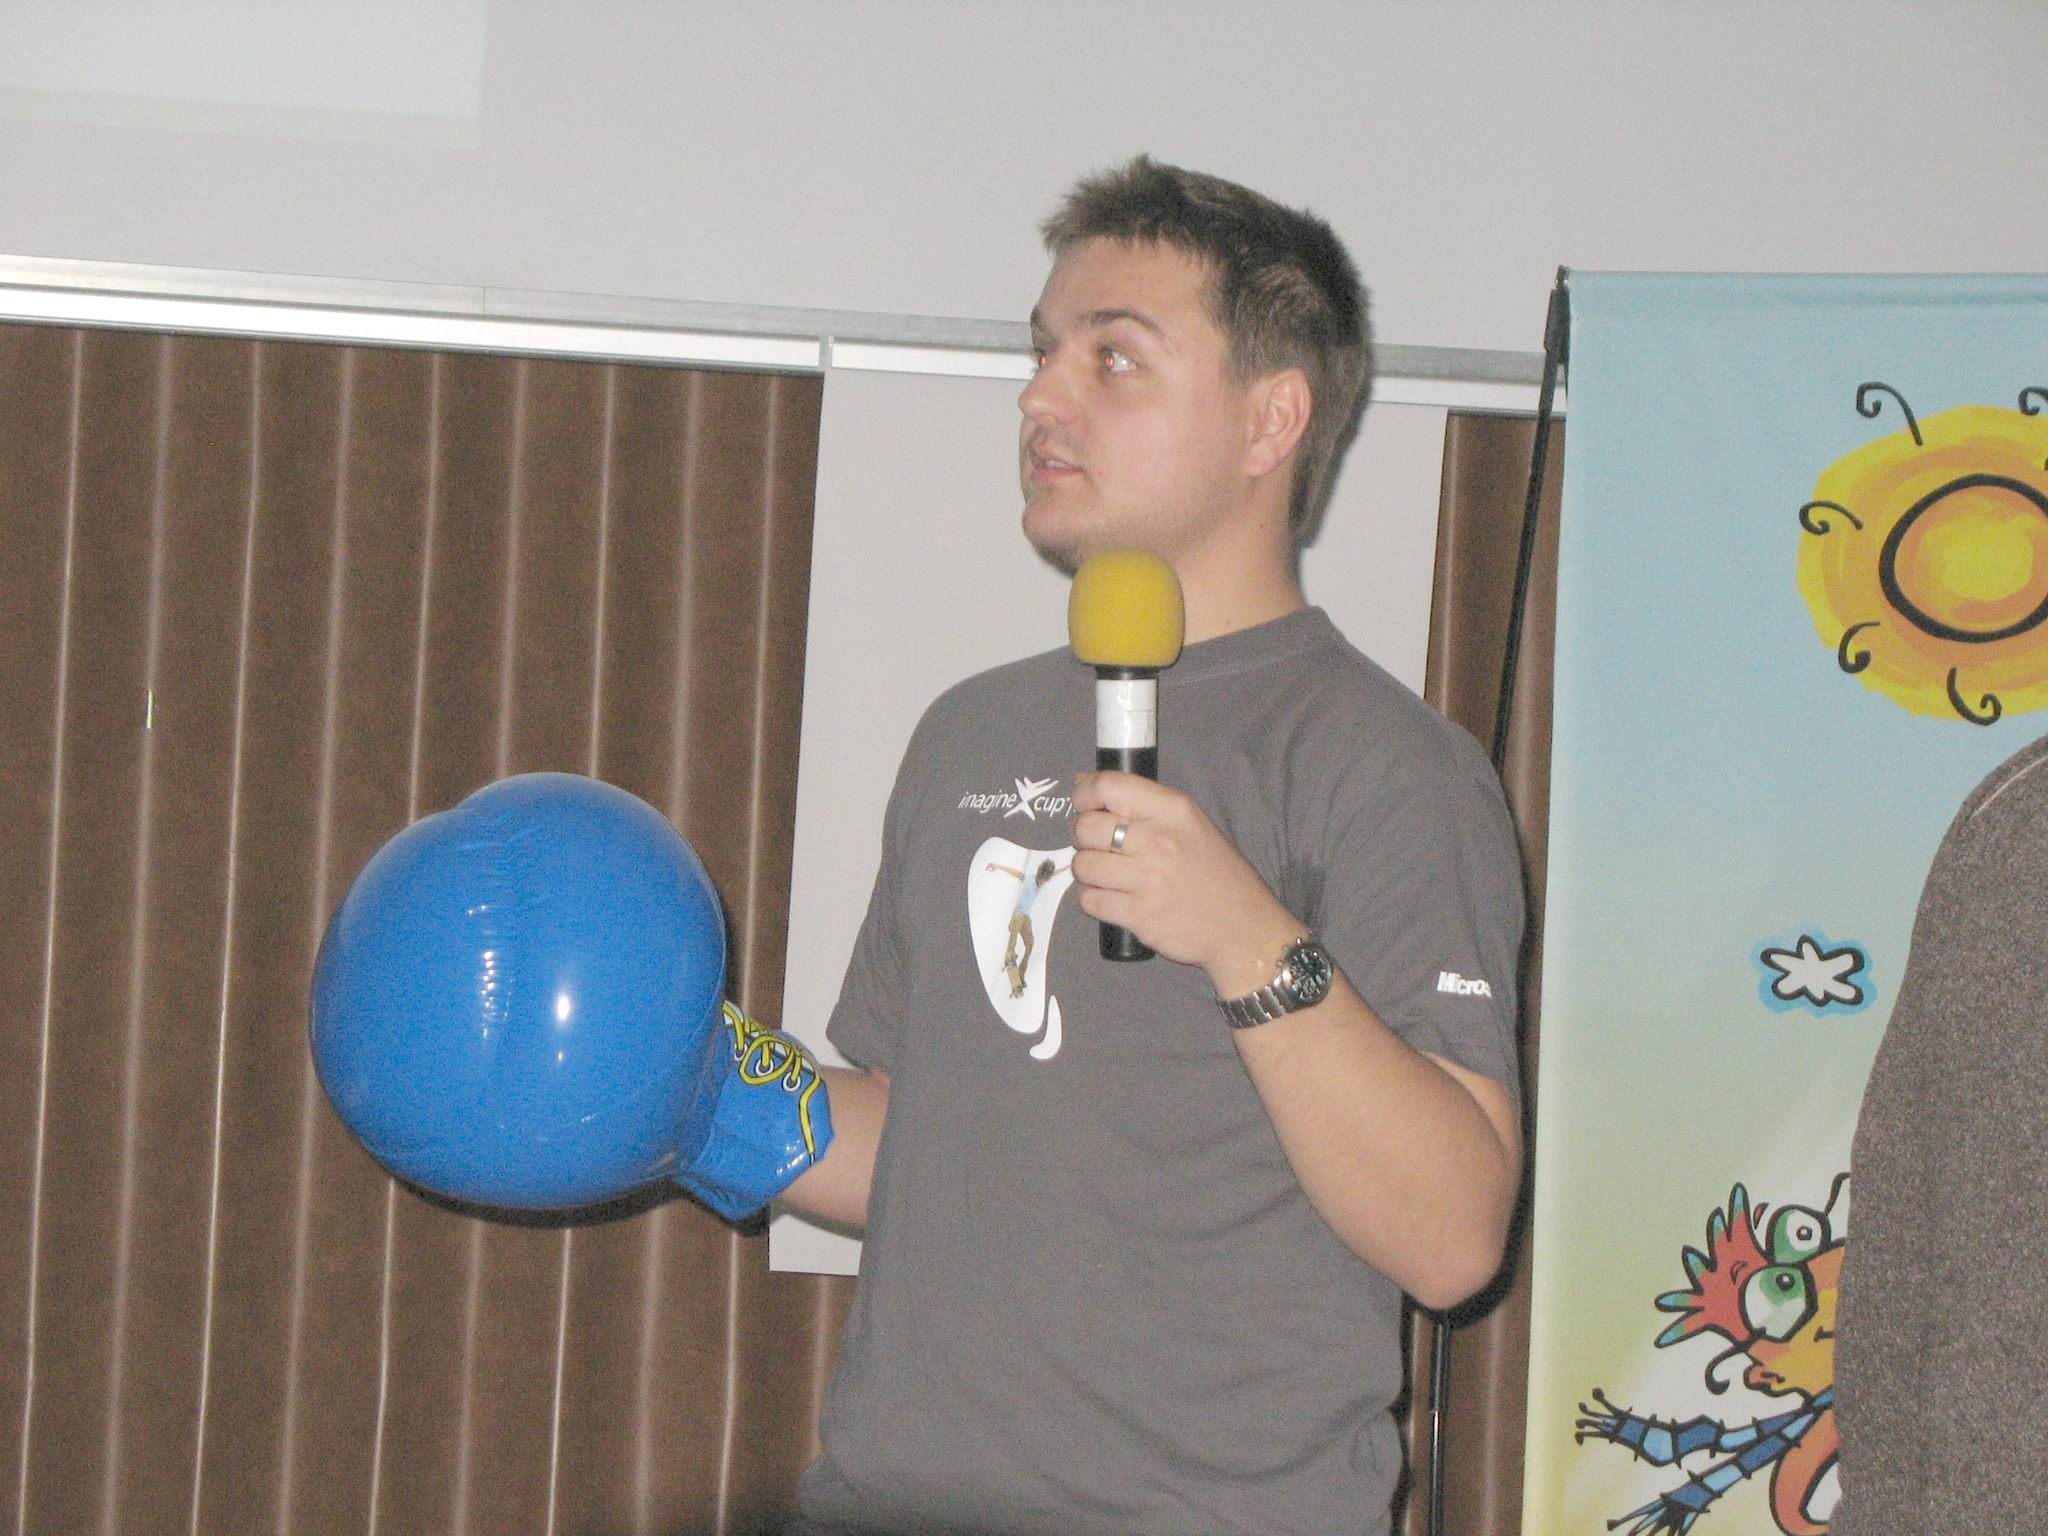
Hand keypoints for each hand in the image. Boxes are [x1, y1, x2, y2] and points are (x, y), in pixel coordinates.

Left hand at [1069, 770, 1298, 988]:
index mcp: (1173, 810)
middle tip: (1100, 847)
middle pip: (1086, 827)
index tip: (1086, 807)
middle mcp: (1159, 840)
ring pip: (1083, 865)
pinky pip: (1089, 900)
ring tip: (1107, 875)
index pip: (1108, 786)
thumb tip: (1080, 781)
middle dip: (1083, 838)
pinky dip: (1093, 899)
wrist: (1244, 928)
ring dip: (1087, 871)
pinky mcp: (1139, 916)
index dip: (1085, 794)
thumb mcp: (1189, 823)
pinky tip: (1111, 897)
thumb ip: (1139, 803)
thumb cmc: (1216, 872)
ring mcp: (1148, 880)